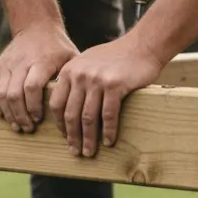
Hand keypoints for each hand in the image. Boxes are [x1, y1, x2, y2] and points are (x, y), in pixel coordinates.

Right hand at [0, 21, 79, 131]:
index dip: (33, 107)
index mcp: (41, 61)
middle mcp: (21, 62)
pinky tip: (0, 113)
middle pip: (14, 94)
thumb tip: (76, 103)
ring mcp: (7, 64)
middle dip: (20, 115)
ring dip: (8, 113)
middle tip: (28, 128)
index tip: (38, 118)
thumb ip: (72, 78)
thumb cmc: (57, 46)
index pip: (32, 87)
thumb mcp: (71, 57)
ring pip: (1, 93)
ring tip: (17, 125)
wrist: (36, 26)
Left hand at [48, 36, 165, 157]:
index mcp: (69, 71)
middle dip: (72, 136)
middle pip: (70, 114)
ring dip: (89, 138)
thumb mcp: (88, 63)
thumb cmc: (116, 57)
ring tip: (90, 151)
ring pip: (88, 117)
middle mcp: (79, 75)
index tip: (65, 137)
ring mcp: (96, 80)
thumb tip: (68, 109)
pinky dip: (108, 130)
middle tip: (76, 151)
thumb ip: (76, 81)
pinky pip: (108, 114)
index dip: (59, 124)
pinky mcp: (115, 85)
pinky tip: (108, 141)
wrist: (142, 46)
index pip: (56, 103)